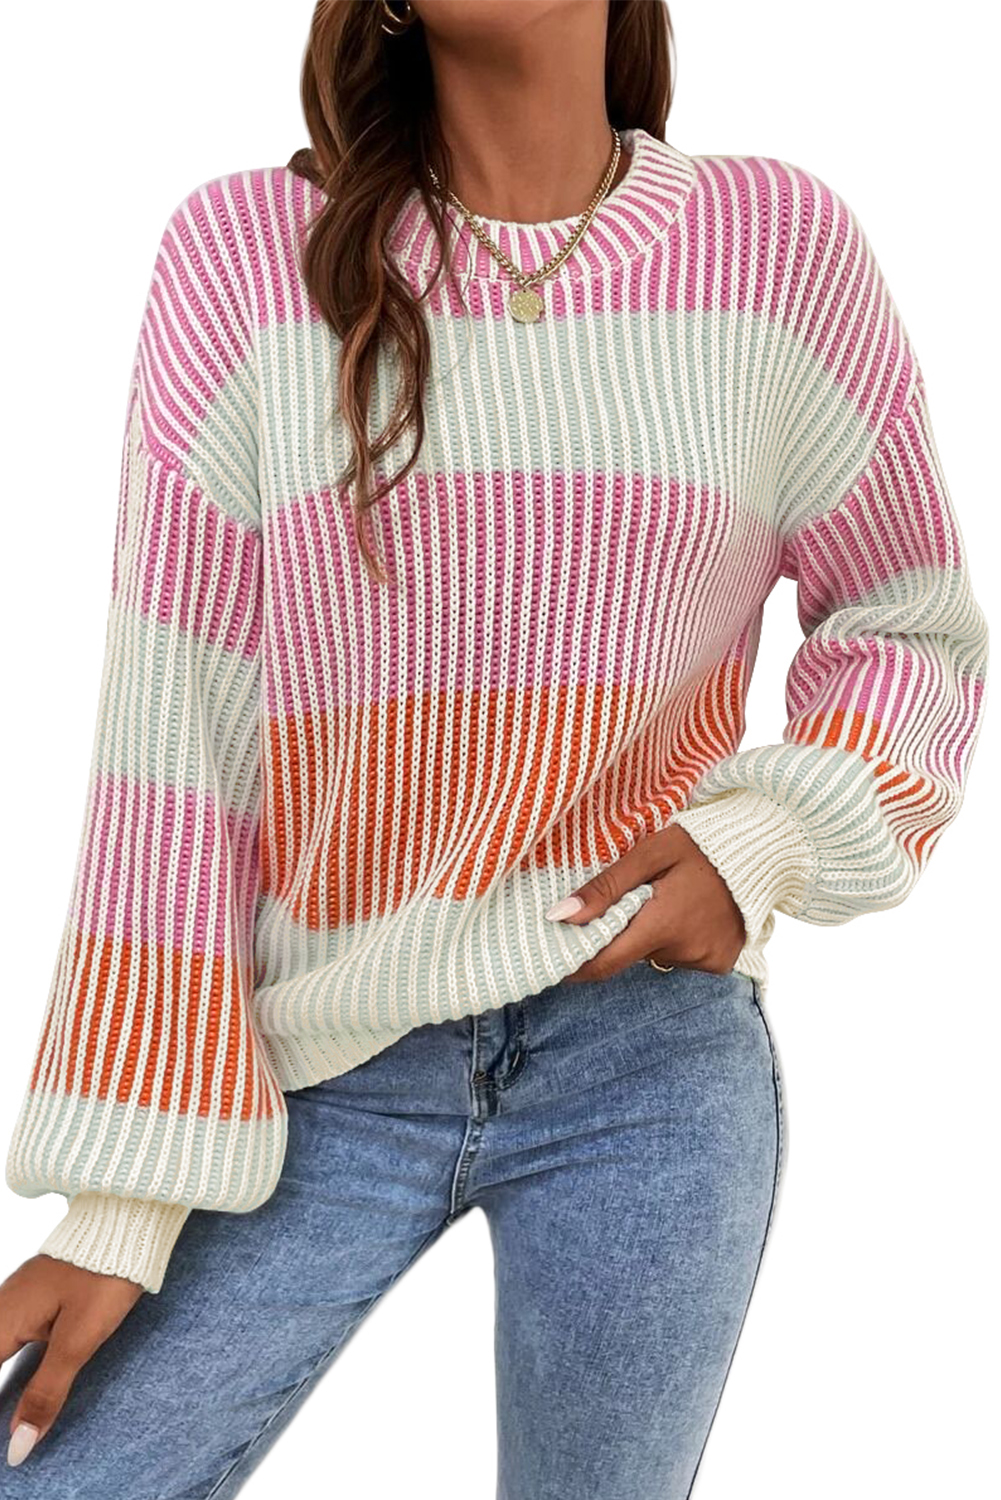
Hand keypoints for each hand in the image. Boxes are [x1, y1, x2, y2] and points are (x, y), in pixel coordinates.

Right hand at [0, 1254, 143, 1465]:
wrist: (129, 1221)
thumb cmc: (105, 1276)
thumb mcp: (78, 1341)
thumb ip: (46, 1392)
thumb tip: (17, 1445)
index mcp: (3, 1319)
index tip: (3, 1438)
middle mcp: (2, 1307)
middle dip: (2, 1390)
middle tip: (14, 1432)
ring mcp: (18, 1297)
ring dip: (5, 1381)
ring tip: (16, 1411)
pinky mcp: (37, 1294)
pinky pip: (10, 1334)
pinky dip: (10, 1361)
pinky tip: (24, 1378)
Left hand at [548, 823, 746, 982]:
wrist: (762, 848)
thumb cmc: (701, 844)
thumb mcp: (649, 854)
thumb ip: (605, 887)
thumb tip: (559, 917)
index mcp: (662, 924)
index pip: (606, 962)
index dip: (577, 964)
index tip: (556, 957)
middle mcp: (685, 951)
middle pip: (631, 955)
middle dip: (620, 932)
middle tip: (628, 899)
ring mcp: (706, 960)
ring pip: (655, 955)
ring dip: (650, 934)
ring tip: (668, 899)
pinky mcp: (720, 963)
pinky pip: (681, 958)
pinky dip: (675, 940)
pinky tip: (689, 913)